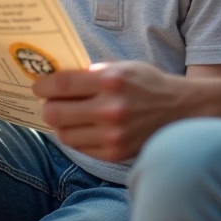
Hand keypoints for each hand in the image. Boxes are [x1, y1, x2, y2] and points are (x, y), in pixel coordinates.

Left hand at [33, 61, 187, 162]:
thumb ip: (93, 72)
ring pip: (63, 133)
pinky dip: (76, 137)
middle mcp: (110, 109)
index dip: (44, 86)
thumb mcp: (124, 67)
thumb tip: (57, 77)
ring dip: (60, 124)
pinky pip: (79, 147)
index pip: (62, 85)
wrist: (181, 110)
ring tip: (67, 116)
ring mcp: (112, 134)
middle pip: (56, 112)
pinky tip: (83, 128)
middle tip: (50, 103)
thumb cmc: (149, 84)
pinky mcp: (114, 153)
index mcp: (111, 81)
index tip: (38, 86)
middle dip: (48, 107)